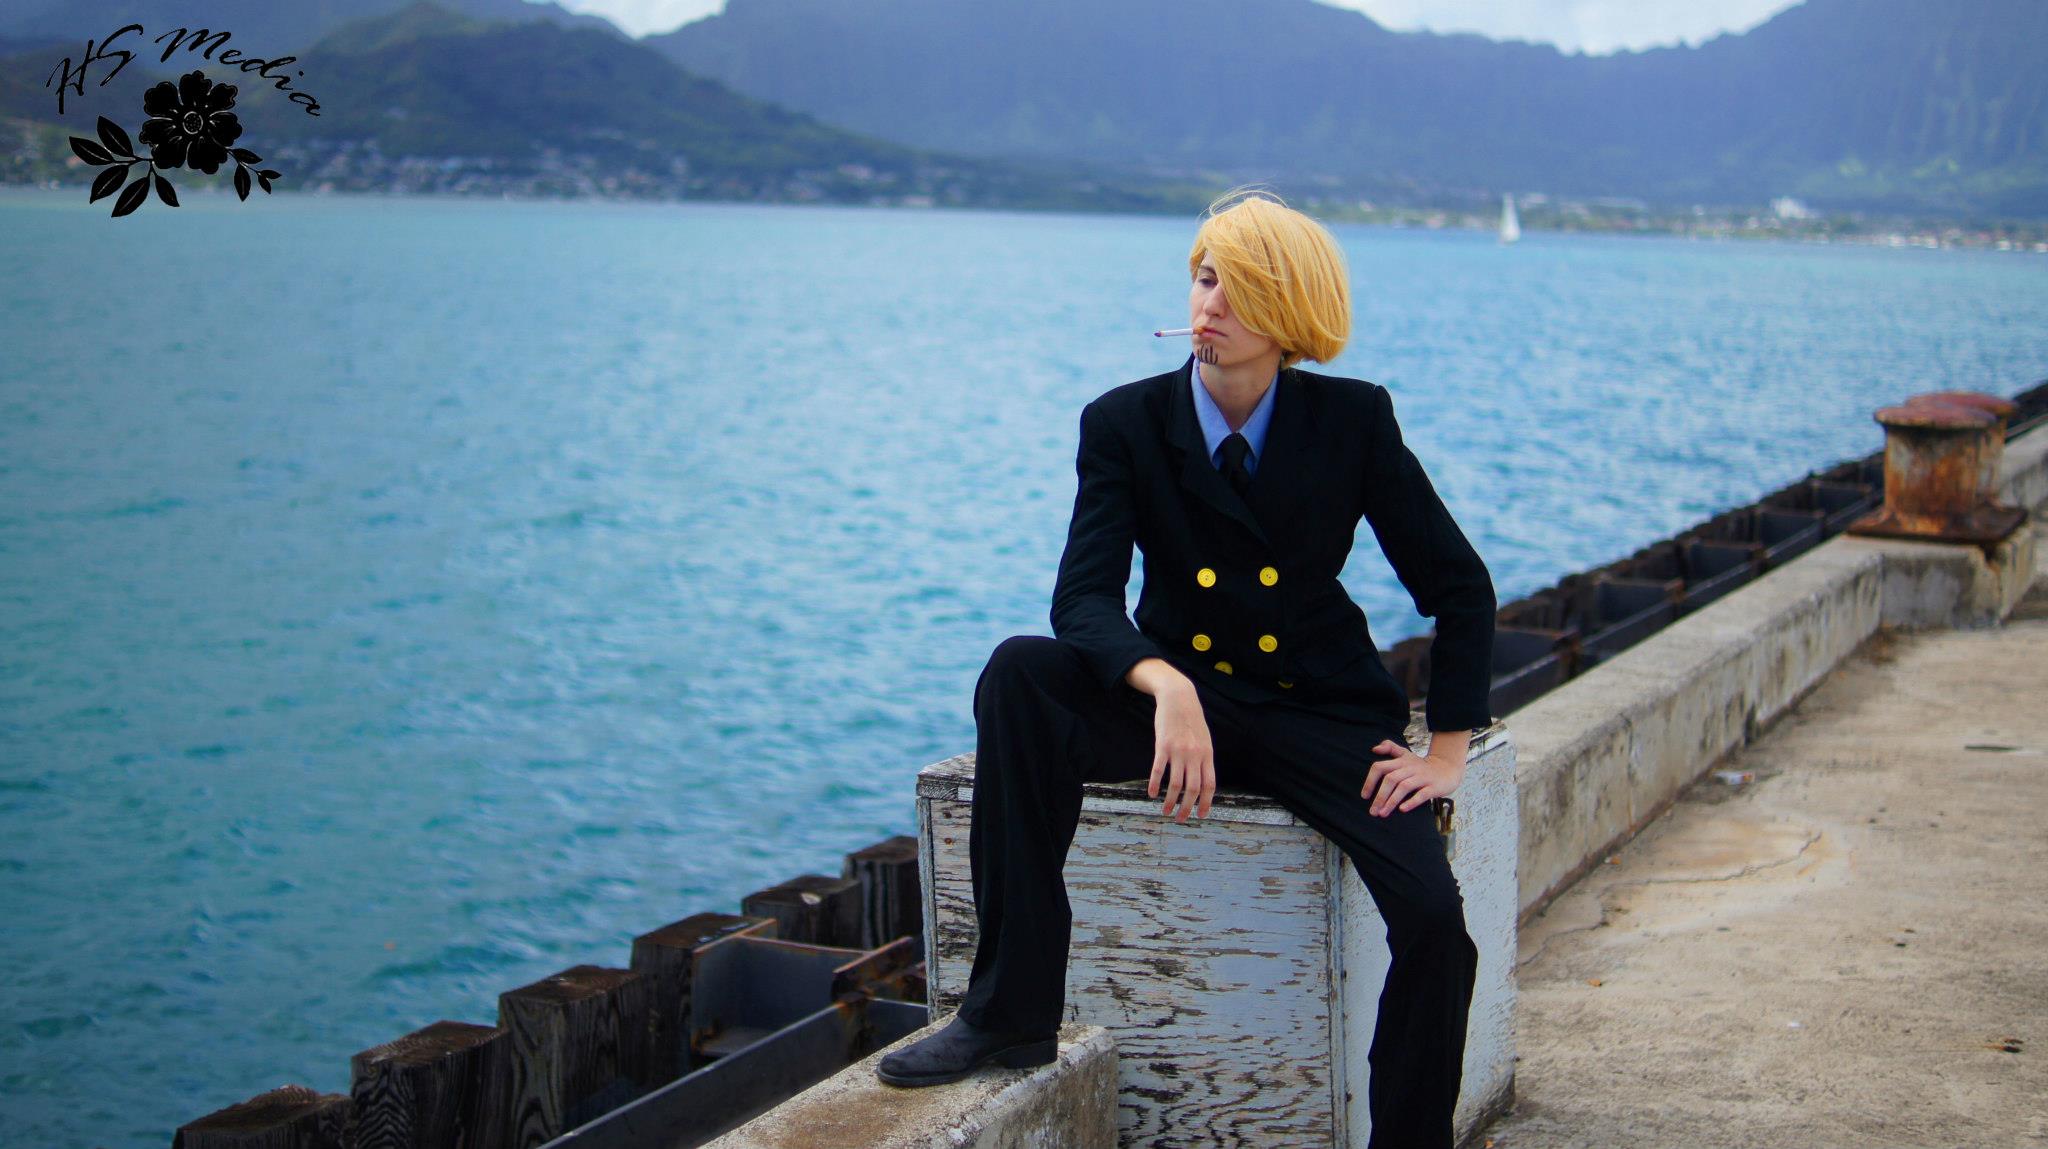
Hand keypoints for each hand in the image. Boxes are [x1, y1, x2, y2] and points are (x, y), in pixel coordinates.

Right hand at [1147, 684, 1215, 822]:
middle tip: (1181, 819)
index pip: (1209, 785)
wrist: (1178, 697)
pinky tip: (1151, 793)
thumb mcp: (1204, 738)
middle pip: (1192, 789)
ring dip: (1171, 801)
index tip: (1200, 815)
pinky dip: (1154, 784)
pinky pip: (1158, 770)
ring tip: (1166, 811)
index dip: (1206, 803)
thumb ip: (1204, 757)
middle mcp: (1194, 755)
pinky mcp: (1162, 746)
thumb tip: (1203, 778)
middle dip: (1187, 808)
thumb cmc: (1191, 718)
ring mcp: (1178, 751)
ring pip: (1175, 784)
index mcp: (1207, 754)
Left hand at [1362, 739, 1464, 816]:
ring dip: (1391, 801)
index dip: (1370, 781)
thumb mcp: (1405, 754)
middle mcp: (1410, 768)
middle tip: (1372, 811)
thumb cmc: (1421, 765)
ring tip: (1382, 813)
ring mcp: (1422, 777)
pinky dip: (1411, 802)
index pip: (1380, 767)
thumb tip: (1374, 748)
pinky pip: (1422, 794)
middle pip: (1391, 779)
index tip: (1364, 796)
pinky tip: (1402, 809)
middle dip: (1380, 796)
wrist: (1448, 768)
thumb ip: (1390, 748)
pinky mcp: (1433, 787)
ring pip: (1404, 787)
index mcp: (1401, 761)